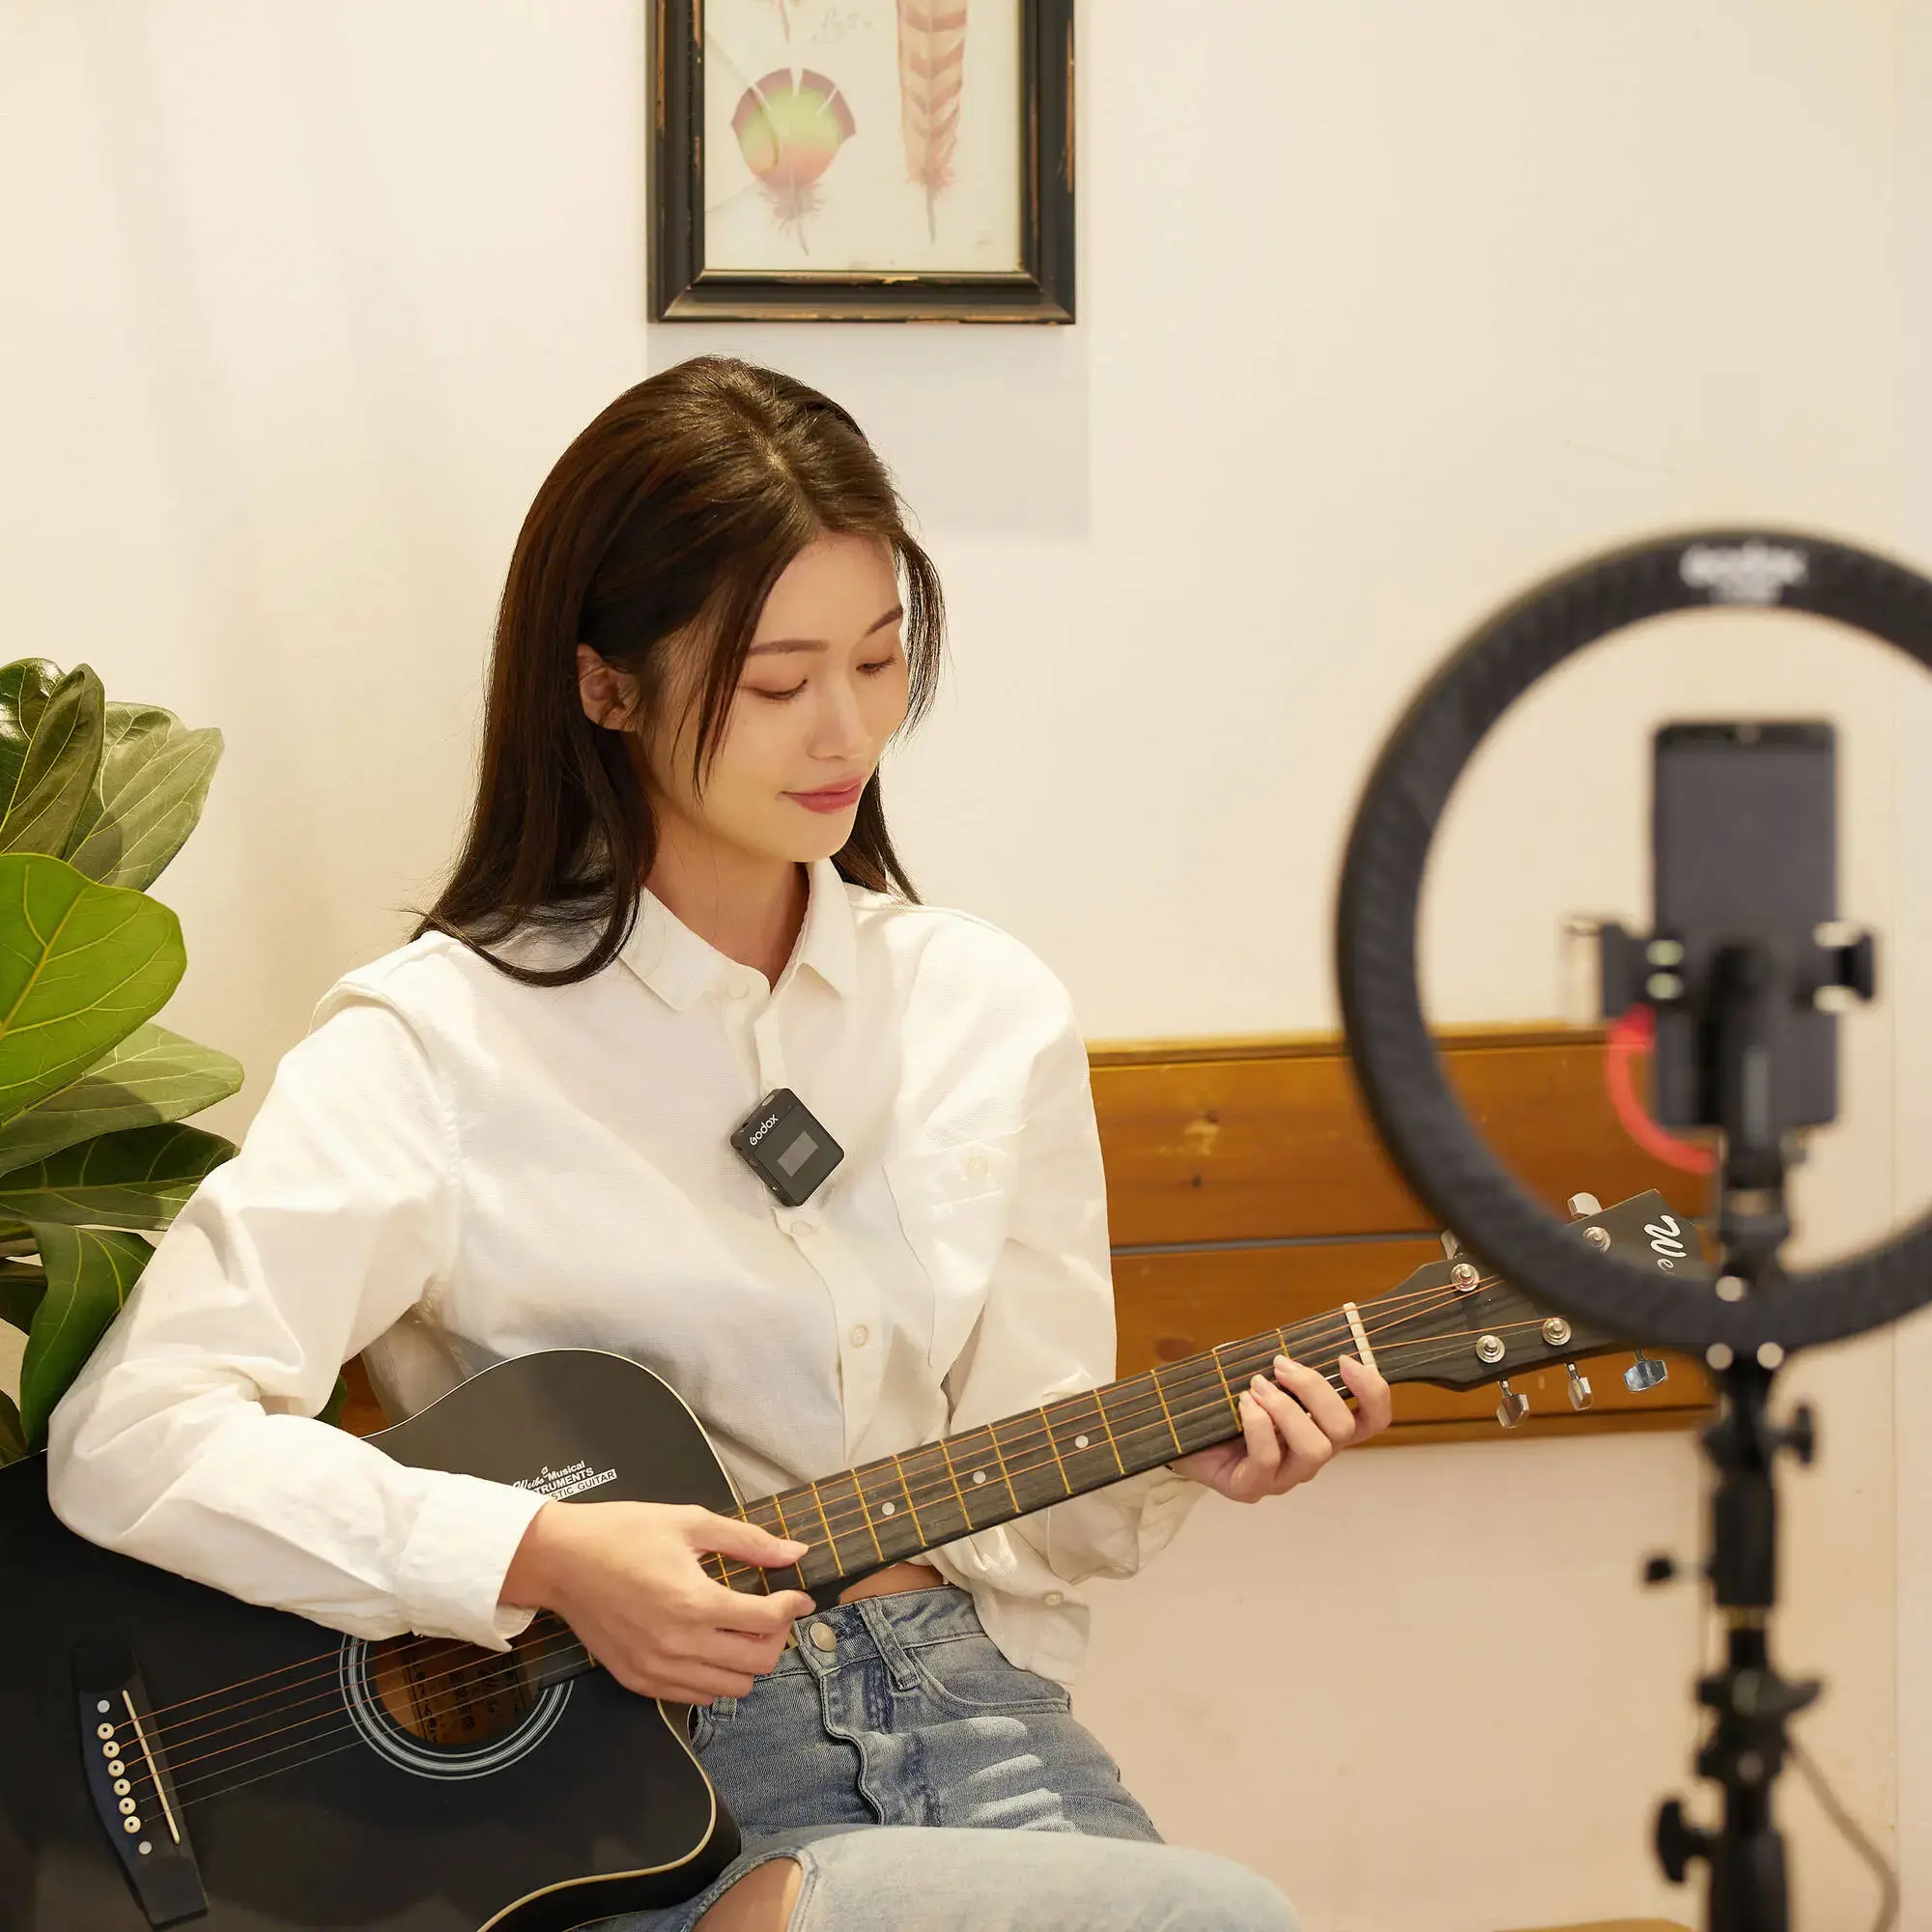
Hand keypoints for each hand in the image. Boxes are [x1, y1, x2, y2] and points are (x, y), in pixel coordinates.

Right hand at [499, 1500, 814, 1703]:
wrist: (561, 1560)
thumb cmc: (624, 1533)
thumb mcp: (690, 1522)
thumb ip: (747, 1541)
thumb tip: (794, 1552)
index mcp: (695, 1602)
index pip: (768, 1621)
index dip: (793, 1606)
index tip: (797, 1594)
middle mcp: (680, 1645)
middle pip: (758, 1663)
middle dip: (777, 1636)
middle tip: (771, 1611)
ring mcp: (658, 1670)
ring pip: (731, 1688)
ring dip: (748, 1660)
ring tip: (741, 1629)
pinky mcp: (639, 1682)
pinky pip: (695, 1697)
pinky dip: (715, 1677)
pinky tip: (710, 1645)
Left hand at [1169, 1353, 1391, 1502]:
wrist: (1175, 1430)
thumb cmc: (1223, 1398)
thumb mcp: (1256, 1369)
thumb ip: (1279, 1360)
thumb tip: (1292, 1341)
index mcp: (1321, 1427)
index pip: (1371, 1420)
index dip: (1372, 1391)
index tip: (1346, 1359)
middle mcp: (1309, 1455)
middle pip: (1342, 1430)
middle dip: (1315, 1389)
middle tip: (1280, 1365)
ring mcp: (1283, 1477)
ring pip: (1314, 1450)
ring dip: (1287, 1409)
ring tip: (1256, 1386)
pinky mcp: (1250, 1488)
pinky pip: (1268, 1461)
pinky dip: (1258, 1426)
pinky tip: (1242, 1404)